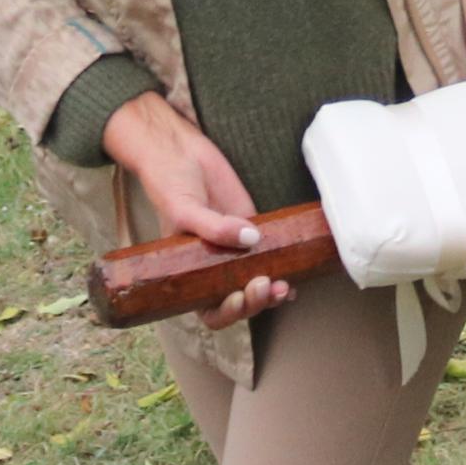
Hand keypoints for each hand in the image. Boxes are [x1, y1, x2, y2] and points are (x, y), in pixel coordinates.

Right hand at [101, 93, 285, 330]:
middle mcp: (214, 269)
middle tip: (266, 284)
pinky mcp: (253, 231)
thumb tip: (251, 239)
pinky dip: (284, 267)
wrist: (180, 153)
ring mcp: (236, 252)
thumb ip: (213, 227)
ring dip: (272, 291)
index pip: (209, 308)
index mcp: (190, 274)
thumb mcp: (183, 208)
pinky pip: (271, 256)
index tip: (238, 297)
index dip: (226, 312)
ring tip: (285, 286)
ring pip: (257, 284)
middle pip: (239, 301)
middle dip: (255, 301)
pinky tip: (295, 270)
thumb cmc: (170, 185)